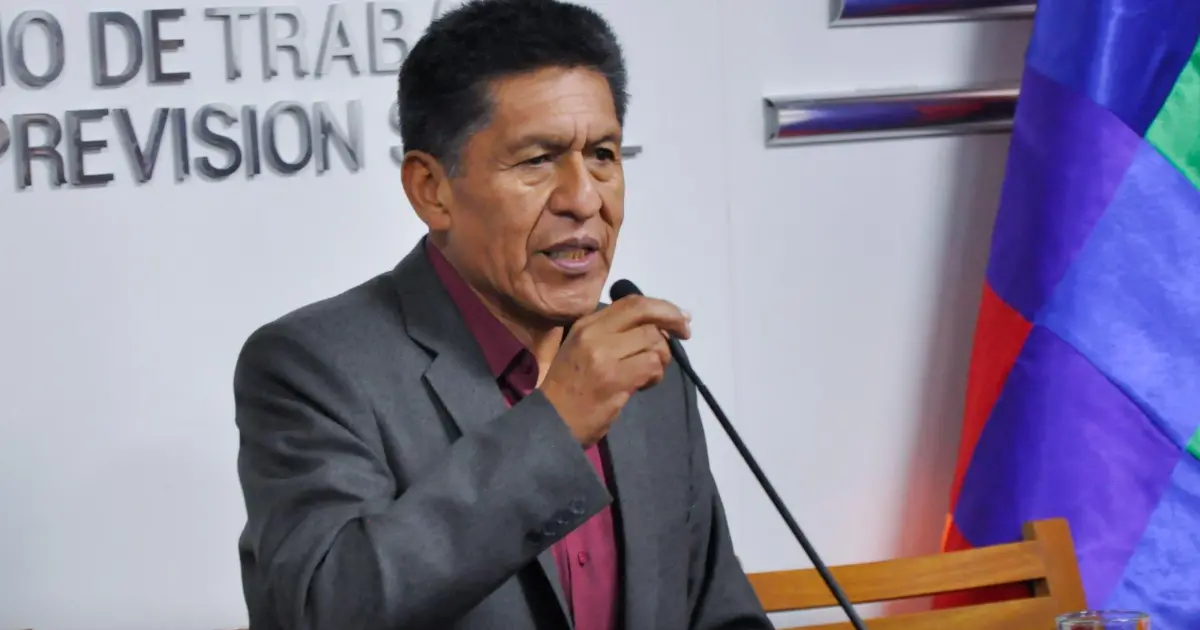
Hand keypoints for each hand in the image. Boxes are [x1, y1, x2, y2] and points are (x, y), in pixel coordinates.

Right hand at [539, 295, 690, 446]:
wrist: (548, 422)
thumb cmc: (568, 388)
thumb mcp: (582, 349)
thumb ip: (613, 334)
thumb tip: (657, 324)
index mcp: (587, 324)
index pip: (632, 302)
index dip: (663, 306)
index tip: (680, 317)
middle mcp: (594, 333)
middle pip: (646, 314)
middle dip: (673, 322)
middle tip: (684, 335)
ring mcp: (603, 355)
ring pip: (653, 341)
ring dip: (661, 358)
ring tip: (649, 374)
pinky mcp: (613, 379)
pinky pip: (651, 366)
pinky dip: (656, 376)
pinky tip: (644, 386)